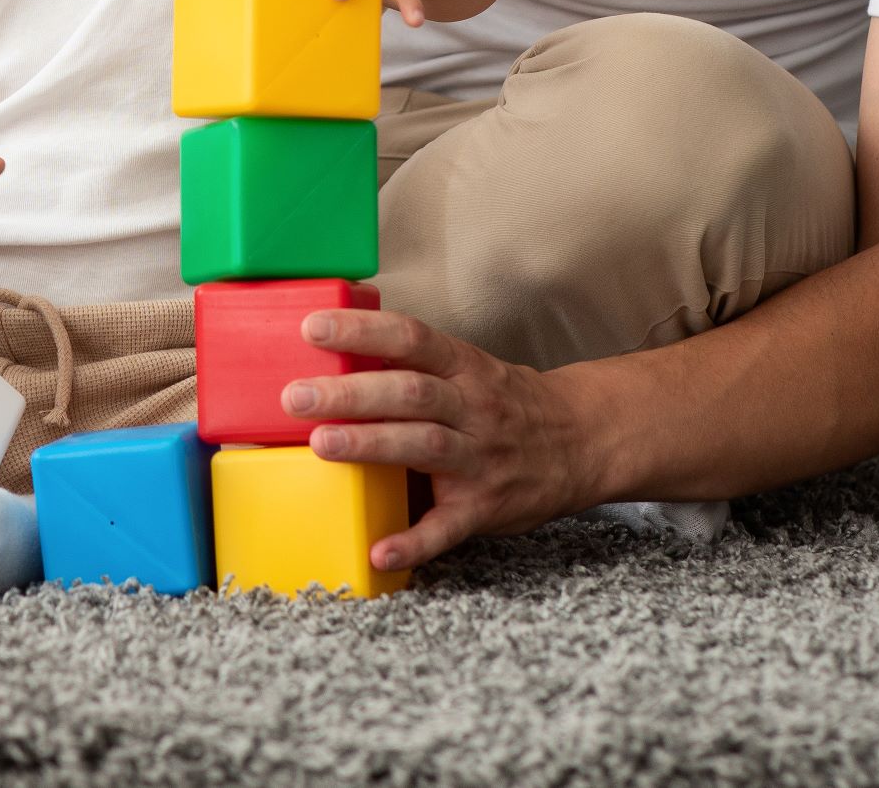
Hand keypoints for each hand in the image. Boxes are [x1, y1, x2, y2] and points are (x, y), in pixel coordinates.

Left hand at [284, 306, 593, 570]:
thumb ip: (414, 365)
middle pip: (410, 393)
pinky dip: (413, 542)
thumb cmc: (506, 404)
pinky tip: (378, 550)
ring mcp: (481, 460)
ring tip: (321, 444)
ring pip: (425, 447)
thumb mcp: (470, 369)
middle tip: (296, 396)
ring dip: (372, 445)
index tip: (312, 328)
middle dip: (351, 393)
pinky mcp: (485, 508)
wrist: (582, 441)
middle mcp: (474, 408)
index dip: (362, 331)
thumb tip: (337, 354)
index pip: (411, 339)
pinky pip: (447, 529)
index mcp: (465, 368)